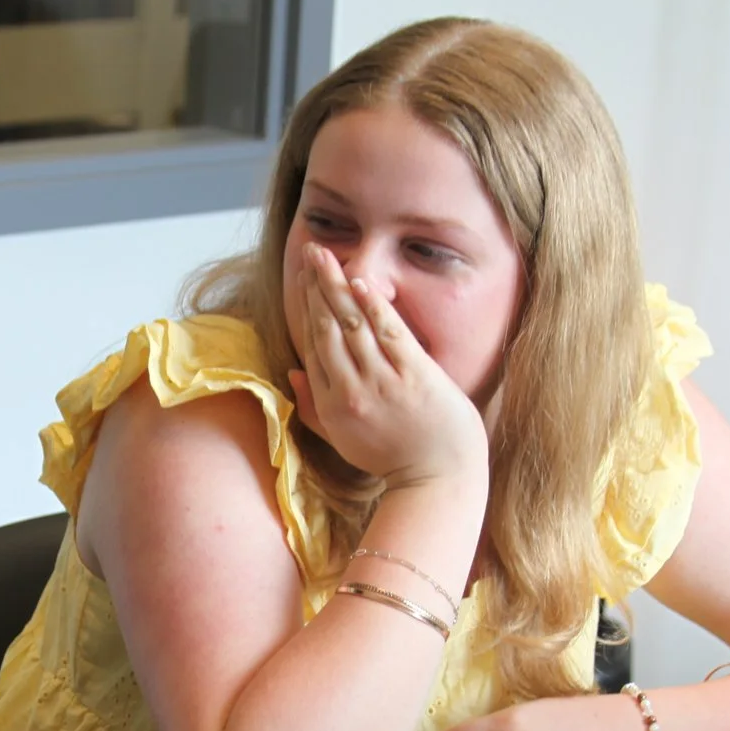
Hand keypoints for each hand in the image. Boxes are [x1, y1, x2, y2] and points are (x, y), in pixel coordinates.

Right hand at [285, 244, 486, 490]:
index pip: (313, 347)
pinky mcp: (414, 376)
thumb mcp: (342, 441)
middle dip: (317, 287)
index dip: (307, 309)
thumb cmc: (394, 459)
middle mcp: (351, 391)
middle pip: (327, 329)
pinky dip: (373, 307)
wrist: (437, 478)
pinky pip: (388, 334)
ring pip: (351, 326)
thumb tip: (292, 373)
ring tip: (326, 257)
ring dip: (337, 288)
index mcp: (332, 406)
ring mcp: (383, 382)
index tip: (305, 280)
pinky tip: (360, 284)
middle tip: (311, 253)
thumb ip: (313, 408)